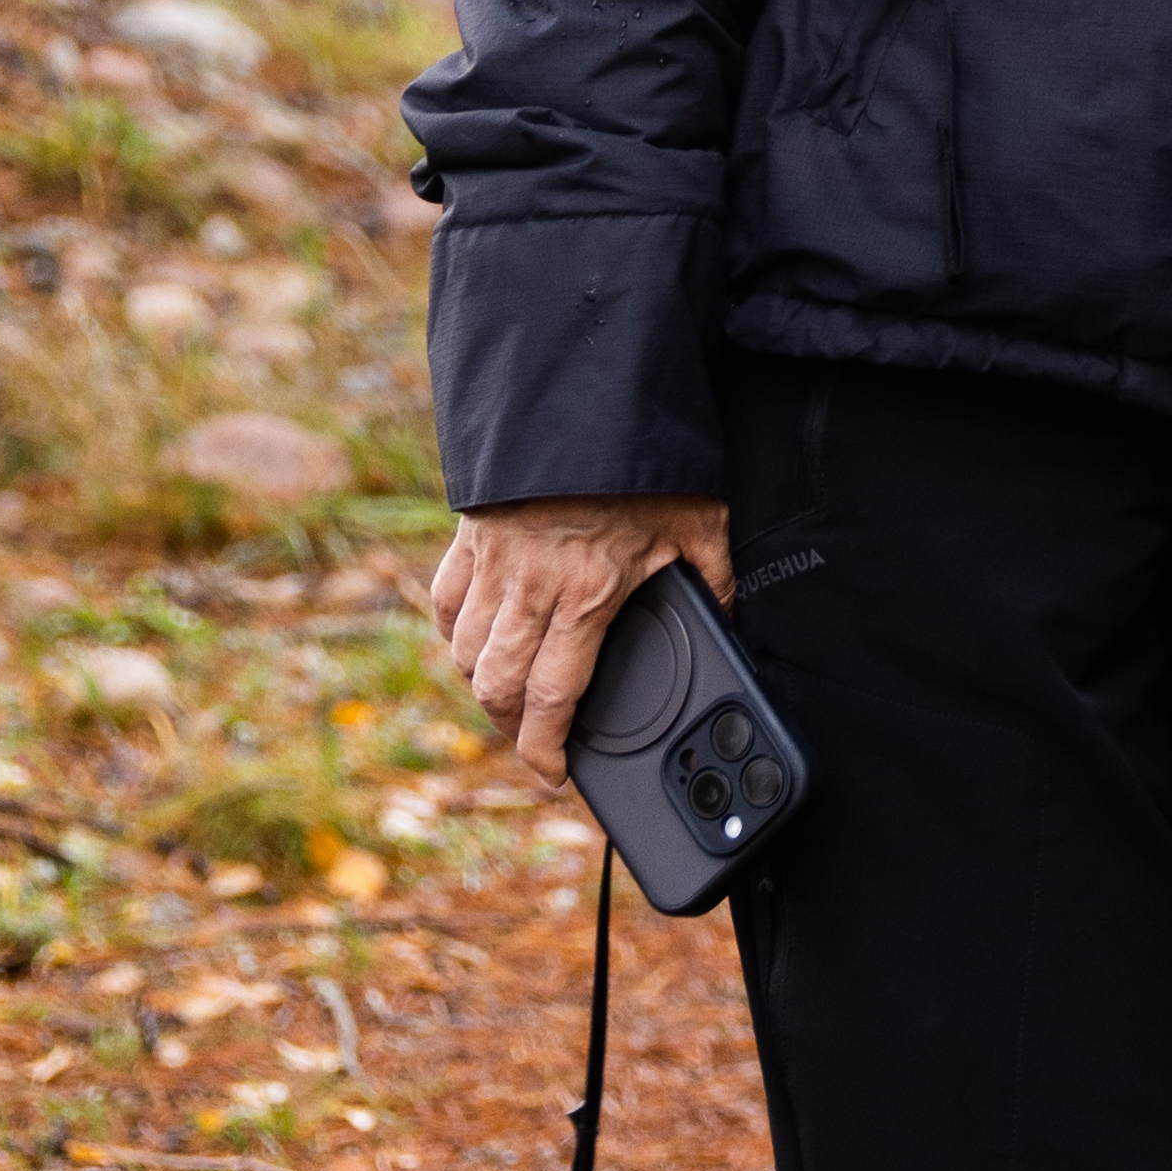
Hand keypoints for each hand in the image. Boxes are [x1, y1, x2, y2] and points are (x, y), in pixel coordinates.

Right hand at [419, 494, 733, 779]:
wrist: (586, 398)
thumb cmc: (648, 464)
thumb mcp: (701, 524)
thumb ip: (711, 582)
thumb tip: (726, 621)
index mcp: (587, 595)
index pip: (550, 699)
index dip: (544, 749)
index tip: (552, 772)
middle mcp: (531, 588)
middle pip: (496, 688)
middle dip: (509, 727)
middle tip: (530, 737)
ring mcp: (493, 563)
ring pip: (464, 652)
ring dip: (481, 683)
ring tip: (508, 695)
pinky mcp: (468, 537)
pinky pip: (445, 601)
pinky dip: (455, 630)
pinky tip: (476, 638)